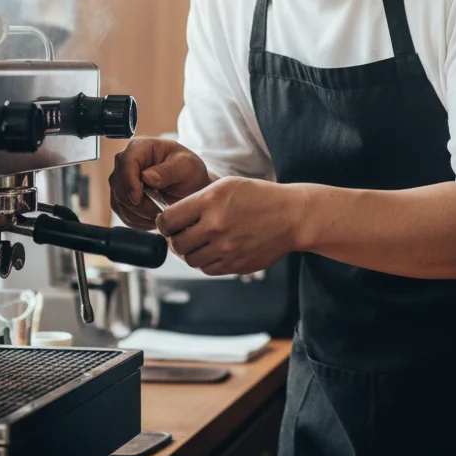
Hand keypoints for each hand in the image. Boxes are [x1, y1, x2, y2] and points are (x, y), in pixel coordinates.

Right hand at [109, 137, 210, 229]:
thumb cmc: (188, 170)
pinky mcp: (123, 200)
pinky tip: (153, 218)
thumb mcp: (186, 166)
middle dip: (138, 203)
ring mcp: (122, 182)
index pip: (126, 162)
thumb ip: (167, 171)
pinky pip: (123, 215)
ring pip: (119, 203)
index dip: (129, 182)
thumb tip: (146, 177)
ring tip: (160, 213)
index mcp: (140, 147)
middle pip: (119, 186)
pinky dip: (138, 221)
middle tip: (158, 210)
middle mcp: (126, 163)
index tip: (138, 199)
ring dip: (140, 214)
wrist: (190, 186)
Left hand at [156, 176, 303, 276]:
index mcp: (211, 201)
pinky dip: (207, 261)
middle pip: (177, 243)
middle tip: (184, 233)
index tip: (167, 222)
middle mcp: (216, 226)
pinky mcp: (235, 265)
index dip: (163, 223)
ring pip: (191, 259)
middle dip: (176, 238)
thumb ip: (197, 201)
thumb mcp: (226, 186)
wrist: (291, 217)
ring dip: (192, 251)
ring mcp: (226, 248)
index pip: (168, 220)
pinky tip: (217, 248)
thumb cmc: (259, 198)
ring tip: (203, 240)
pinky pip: (207, 269)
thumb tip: (170, 220)